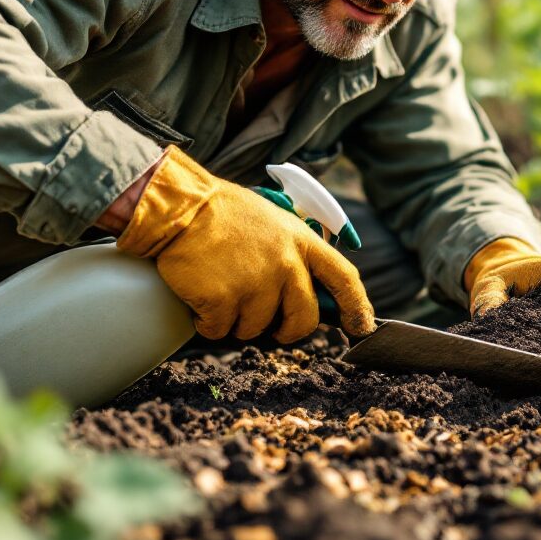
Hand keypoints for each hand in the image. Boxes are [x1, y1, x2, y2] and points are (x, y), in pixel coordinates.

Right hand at [115, 147, 374, 341]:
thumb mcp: (274, 220)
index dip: (357, 307)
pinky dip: (207, 323)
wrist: (180, 207)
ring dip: (237, 322)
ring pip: (256, 330)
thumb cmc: (222, 213)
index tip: (360, 328)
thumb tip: (306, 289)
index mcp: (301, 241)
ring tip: (221, 290)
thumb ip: (294, 251)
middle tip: (270, 327)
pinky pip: (220, 332)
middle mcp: (285, 264)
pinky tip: (200, 298)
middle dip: (286, 331)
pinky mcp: (224, 300)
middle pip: (304, 319)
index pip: (344, 278)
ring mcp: (256, 284)